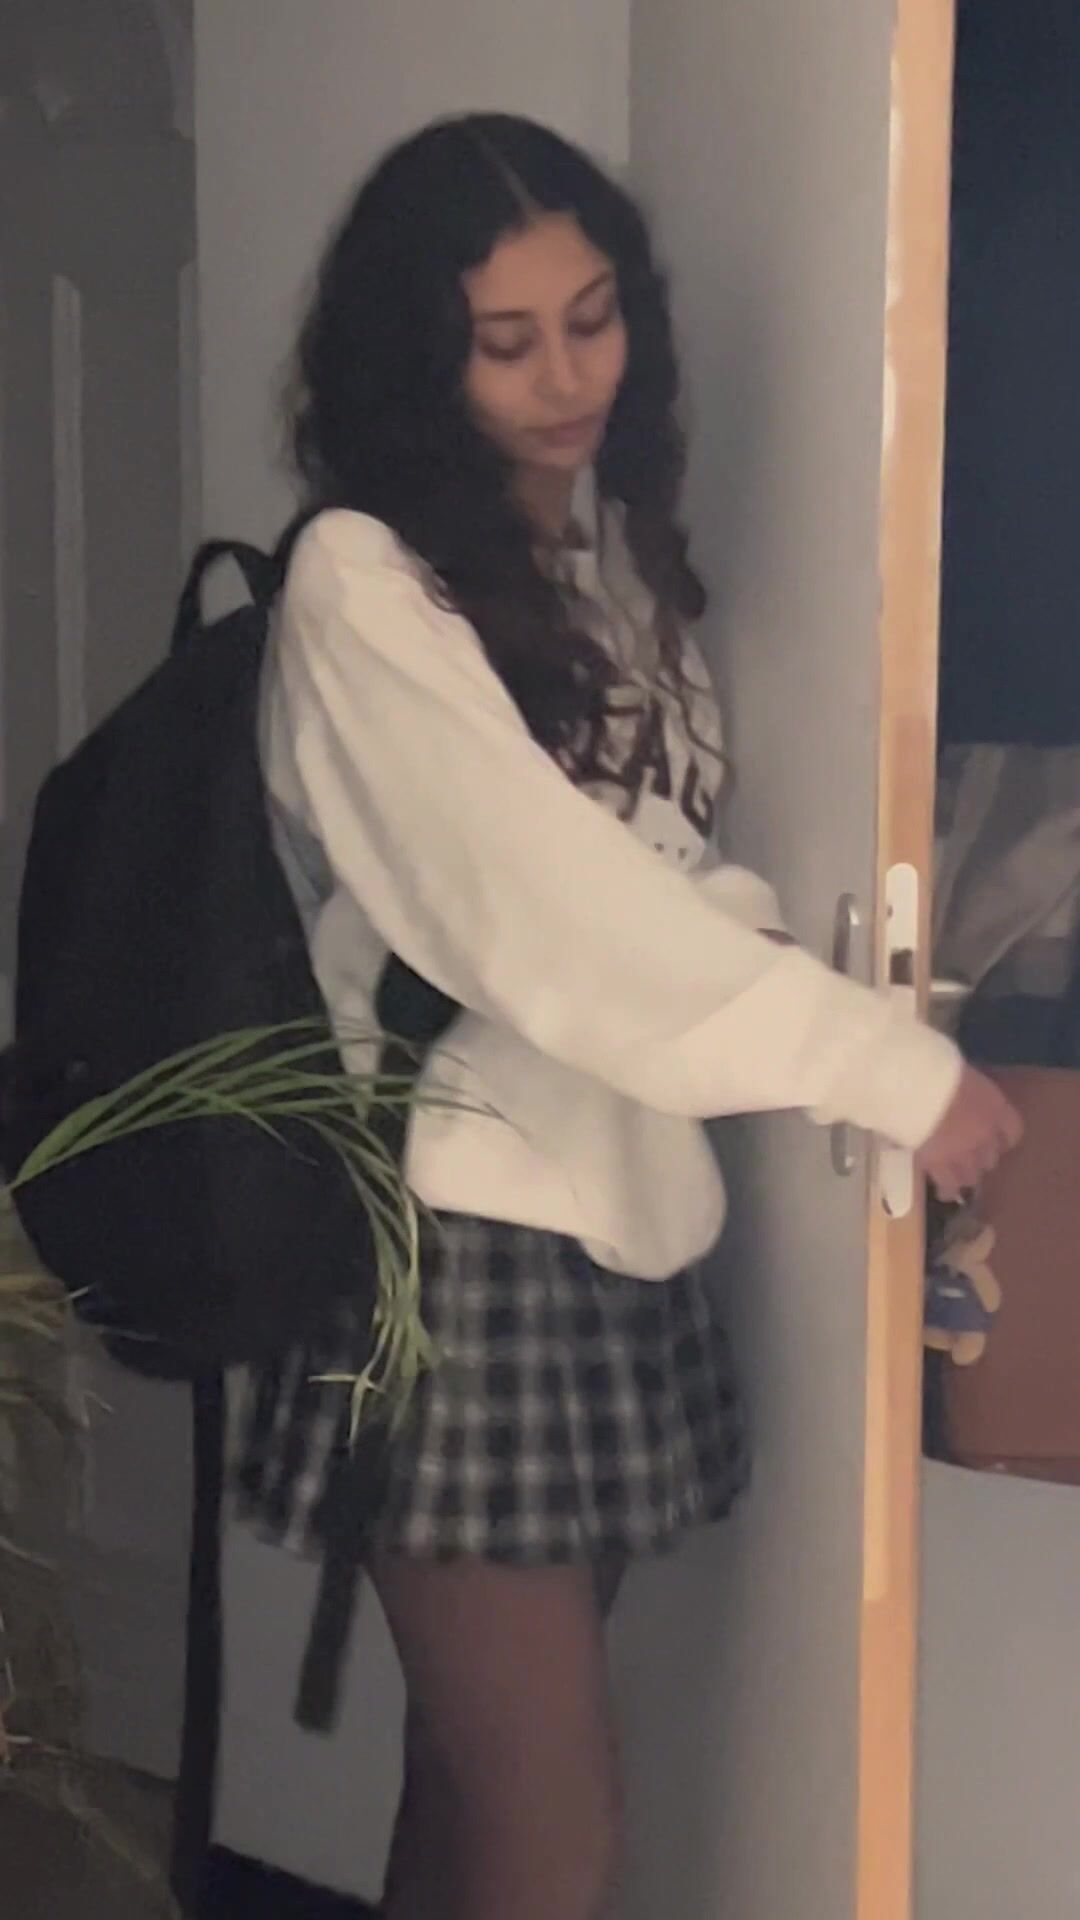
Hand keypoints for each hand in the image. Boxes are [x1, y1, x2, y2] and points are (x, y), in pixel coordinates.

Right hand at [915, 1065, 1022, 1201]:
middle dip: (982, 1157)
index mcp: (995, 1108)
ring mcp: (964, 1153)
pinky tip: (943, 1191)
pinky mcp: (940, 1165)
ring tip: (956, 1175)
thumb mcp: (960, 1074)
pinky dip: (948, 1189)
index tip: (998, 1139)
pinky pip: (948, 1184)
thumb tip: (960, 1094)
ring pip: (973, 1175)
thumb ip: (967, 1091)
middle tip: (969, 1154)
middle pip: (991, 1157)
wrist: (913, 1088)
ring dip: (966, 1174)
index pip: (1013, 1131)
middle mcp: (986, 1135)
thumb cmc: (935, 1070)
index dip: (1005, 1138)